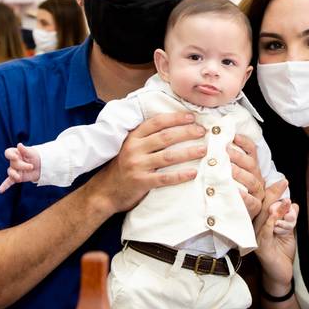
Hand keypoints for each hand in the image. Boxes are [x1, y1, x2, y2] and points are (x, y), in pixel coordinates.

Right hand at [0, 143, 40, 192]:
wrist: (42, 166)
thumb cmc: (36, 157)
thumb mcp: (32, 153)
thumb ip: (25, 150)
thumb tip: (19, 144)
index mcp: (16, 153)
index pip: (8, 153)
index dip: (10, 155)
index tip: (16, 157)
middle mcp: (13, 161)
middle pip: (13, 164)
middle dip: (22, 166)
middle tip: (31, 166)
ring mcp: (14, 170)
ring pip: (11, 172)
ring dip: (15, 175)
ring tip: (19, 178)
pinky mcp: (16, 178)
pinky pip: (8, 182)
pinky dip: (4, 186)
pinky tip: (0, 191)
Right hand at [89, 112, 206, 213]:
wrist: (104, 191)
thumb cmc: (122, 168)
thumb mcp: (129, 147)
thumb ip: (146, 139)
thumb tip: (174, 129)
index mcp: (133, 137)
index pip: (156, 122)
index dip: (175, 118)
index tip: (191, 117)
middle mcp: (134, 149)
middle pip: (165, 137)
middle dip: (186, 132)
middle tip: (201, 131)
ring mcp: (137, 165)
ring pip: (168, 156)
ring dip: (188, 152)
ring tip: (203, 150)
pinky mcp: (141, 182)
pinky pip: (165, 178)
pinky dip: (180, 175)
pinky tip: (193, 173)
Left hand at [229, 134, 264, 219]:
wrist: (237, 216)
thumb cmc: (232, 191)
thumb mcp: (231, 175)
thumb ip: (229, 161)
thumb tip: (224, 144)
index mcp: (252, 168)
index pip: (251, 151)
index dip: (244, 142)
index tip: (233, 136)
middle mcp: (257, 178)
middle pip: (250, 164)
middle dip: (238, 156)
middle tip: (224, 150)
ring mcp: (257, 193)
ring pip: (251, 180)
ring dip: (240, 173)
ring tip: (229, 168)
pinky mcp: (255, 207)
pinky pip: (250, 201)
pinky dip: (244, 196)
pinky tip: (237, 192)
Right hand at [254, 181, 297, 290]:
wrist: (281, 274)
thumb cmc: (282, 252)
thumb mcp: (288, 231)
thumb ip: (289, 218)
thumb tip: (293, 204)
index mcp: (260, 222)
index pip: (264, 202)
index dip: (272, 191)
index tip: (283, 180)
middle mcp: (254, 227)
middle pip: (261, 206)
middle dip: (273, 193)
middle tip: (284, 182)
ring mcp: (256, 237)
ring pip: (263, 217)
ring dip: (275, 208)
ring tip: (286, 200)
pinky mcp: (261, 247)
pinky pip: (265, 232)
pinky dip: (271, 222)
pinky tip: (276, 215)